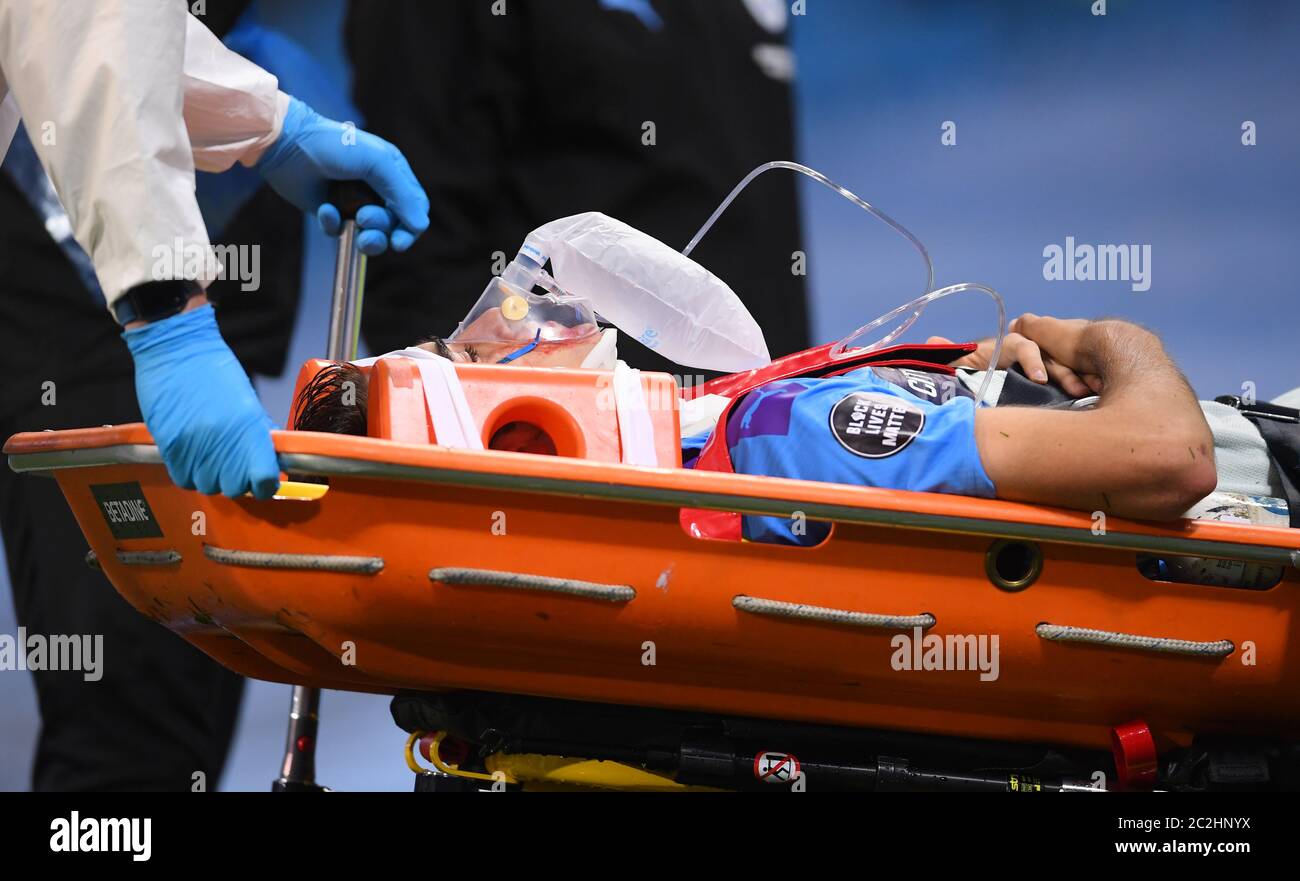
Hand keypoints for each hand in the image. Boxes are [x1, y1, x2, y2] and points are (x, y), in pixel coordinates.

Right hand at [123, 305, 280, 498]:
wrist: (176, 351)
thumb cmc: (214, 371)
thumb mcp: (248, 401)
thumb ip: (260, 434)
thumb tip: (273, 461)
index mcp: (248, 428)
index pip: (264, 479)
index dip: (266, 485)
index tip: (265, 480)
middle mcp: (222, 441)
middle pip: (235, 488)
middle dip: (240, 482)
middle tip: (238, 467)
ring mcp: (194, 447)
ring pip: (208, 487)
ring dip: (214, 478)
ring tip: (214, 458)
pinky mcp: (169, 447)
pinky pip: (184, 479)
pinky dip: (191, 475)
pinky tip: (195, 457)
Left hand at [255, 97, 428, 254]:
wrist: (289, 144)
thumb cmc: (336, 146)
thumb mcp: (378, 162)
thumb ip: (403, 194)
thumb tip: (421, 226)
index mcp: (393, 173)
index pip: (415, 208)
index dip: (411, 227)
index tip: (399, 240)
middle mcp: (377, 190)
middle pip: (394, 226)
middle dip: (381, 228)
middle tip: (363, 219)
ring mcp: (353, 203)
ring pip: (370, 235)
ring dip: (364, 235)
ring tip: (352, 222)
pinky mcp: (330, 213)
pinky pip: (340, 231)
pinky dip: (333, 224)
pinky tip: (324, 208)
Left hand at [932, 314, 1101, 396]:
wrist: (977, 391)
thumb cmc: (969, 375)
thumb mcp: (958, 367)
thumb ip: (949, 357)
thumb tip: (932, 341)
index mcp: (1007, 348)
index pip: (1023, 345)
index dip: (1032, 359)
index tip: (1039, 378)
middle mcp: (1029, 355)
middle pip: (1053, 356)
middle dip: (1067, 371)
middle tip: (1079, 388)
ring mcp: (1043, 370)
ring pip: (1067, 370)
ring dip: (1080, 379)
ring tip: (1091, 395)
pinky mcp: (1051, 387)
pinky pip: (1070, 385)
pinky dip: (1084, 390)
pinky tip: (1096, 400)